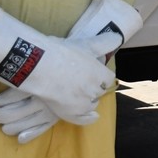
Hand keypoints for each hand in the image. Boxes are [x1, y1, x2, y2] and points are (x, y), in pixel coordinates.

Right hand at [0, 0, 142, 142]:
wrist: (40, 66)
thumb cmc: (62, 53)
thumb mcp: (86, 44)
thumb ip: (104, 42)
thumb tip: (117, 38)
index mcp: (101, 74)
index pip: (107, 78)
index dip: (99, 76)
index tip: (91, 73)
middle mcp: (95, 90)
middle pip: (99, 90)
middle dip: (92, 86)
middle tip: (80, 81)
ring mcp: (84, 103)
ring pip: (92, 104)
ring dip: (87, 100)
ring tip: (76, 93)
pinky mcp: (71, 114)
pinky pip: (83, 119)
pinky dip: (88, 118)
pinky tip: (93, 117)